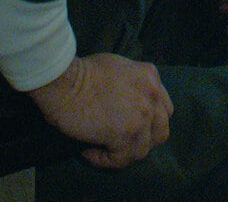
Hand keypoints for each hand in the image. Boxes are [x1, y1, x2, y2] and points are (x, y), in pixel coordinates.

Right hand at [28, 53, 172, 167]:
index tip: (130, 126)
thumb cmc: (81, 72)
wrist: (64, 80)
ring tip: (101, 149)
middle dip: (141, 140)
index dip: (149, 122)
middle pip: (159, 132)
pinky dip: (103, 160)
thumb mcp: (117, 66)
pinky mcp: (126, 134)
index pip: (163, 109)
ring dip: (121, 153)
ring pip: (141, 150)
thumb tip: (127, 102)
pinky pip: (120, 159)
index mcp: (150, 77)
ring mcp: (141, 116)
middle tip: (119, 142)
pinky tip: (88, 152)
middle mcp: (152, 96)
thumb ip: (133, 84)